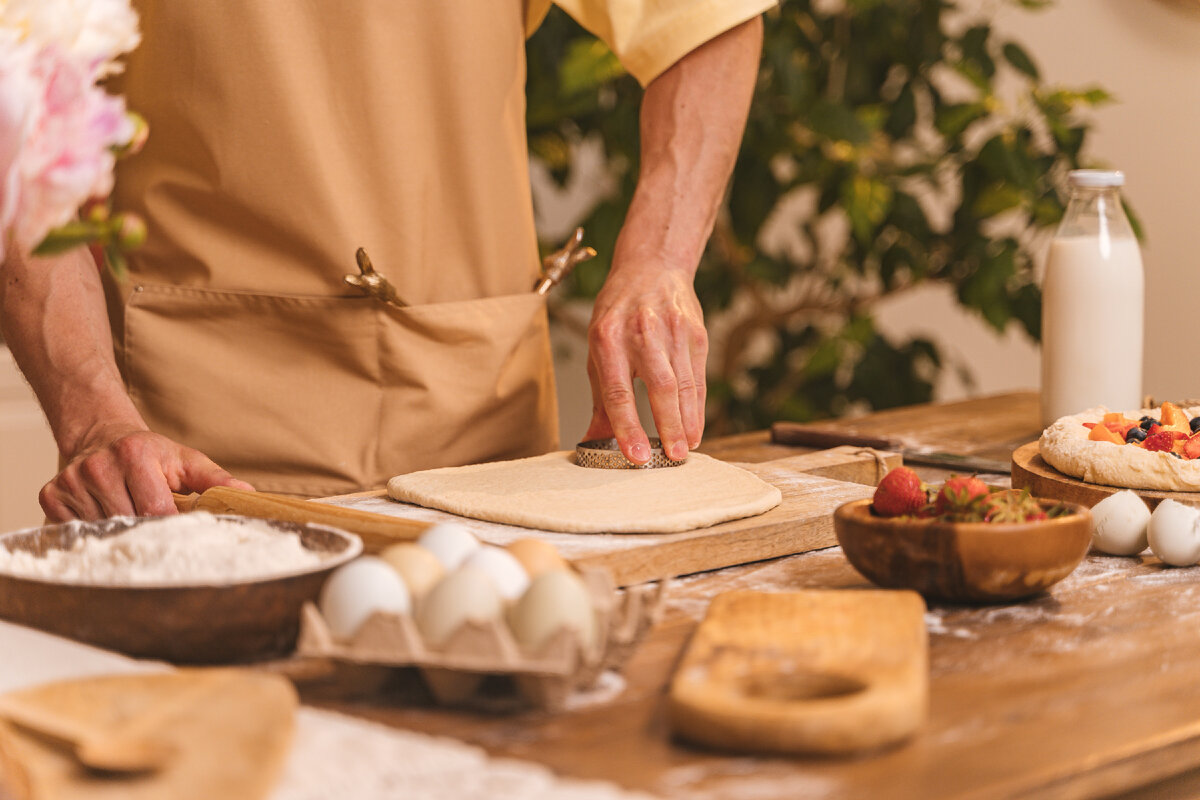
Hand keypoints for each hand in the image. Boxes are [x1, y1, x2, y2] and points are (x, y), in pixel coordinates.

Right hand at [39, 424, 254, 521]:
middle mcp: (98, 465)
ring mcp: (71, 481)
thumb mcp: (186, 461)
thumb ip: (215, 480)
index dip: (170, 528)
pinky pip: (75, 531)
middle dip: (146, 533)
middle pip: (128, 523)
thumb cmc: (150, 454)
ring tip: (130, 522)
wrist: (102, 437)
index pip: (155, 509)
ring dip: (119, 535)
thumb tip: (247, 495)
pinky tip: (104, 519)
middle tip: (157, 535)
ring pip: (102, 531)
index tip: (180, 537)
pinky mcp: (51, 496)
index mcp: (134, 453)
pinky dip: (93, 534)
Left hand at [584, 264, 707, 463]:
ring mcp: (673, 331)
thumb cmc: (619, 311)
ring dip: (687, 421)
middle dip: (667, 426)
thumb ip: (601, 397)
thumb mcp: (598, 348)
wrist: (652, 266)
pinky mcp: (696, 333)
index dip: (628, 427)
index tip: (636, 455)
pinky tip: (694, 427)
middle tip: (671, 458)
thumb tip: (594, 440)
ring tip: (685, 448)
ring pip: (684, 384)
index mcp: (608, 338)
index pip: (619, 391)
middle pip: (659, 387)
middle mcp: (642, 332)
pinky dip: (697, 406)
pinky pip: (698, 378)